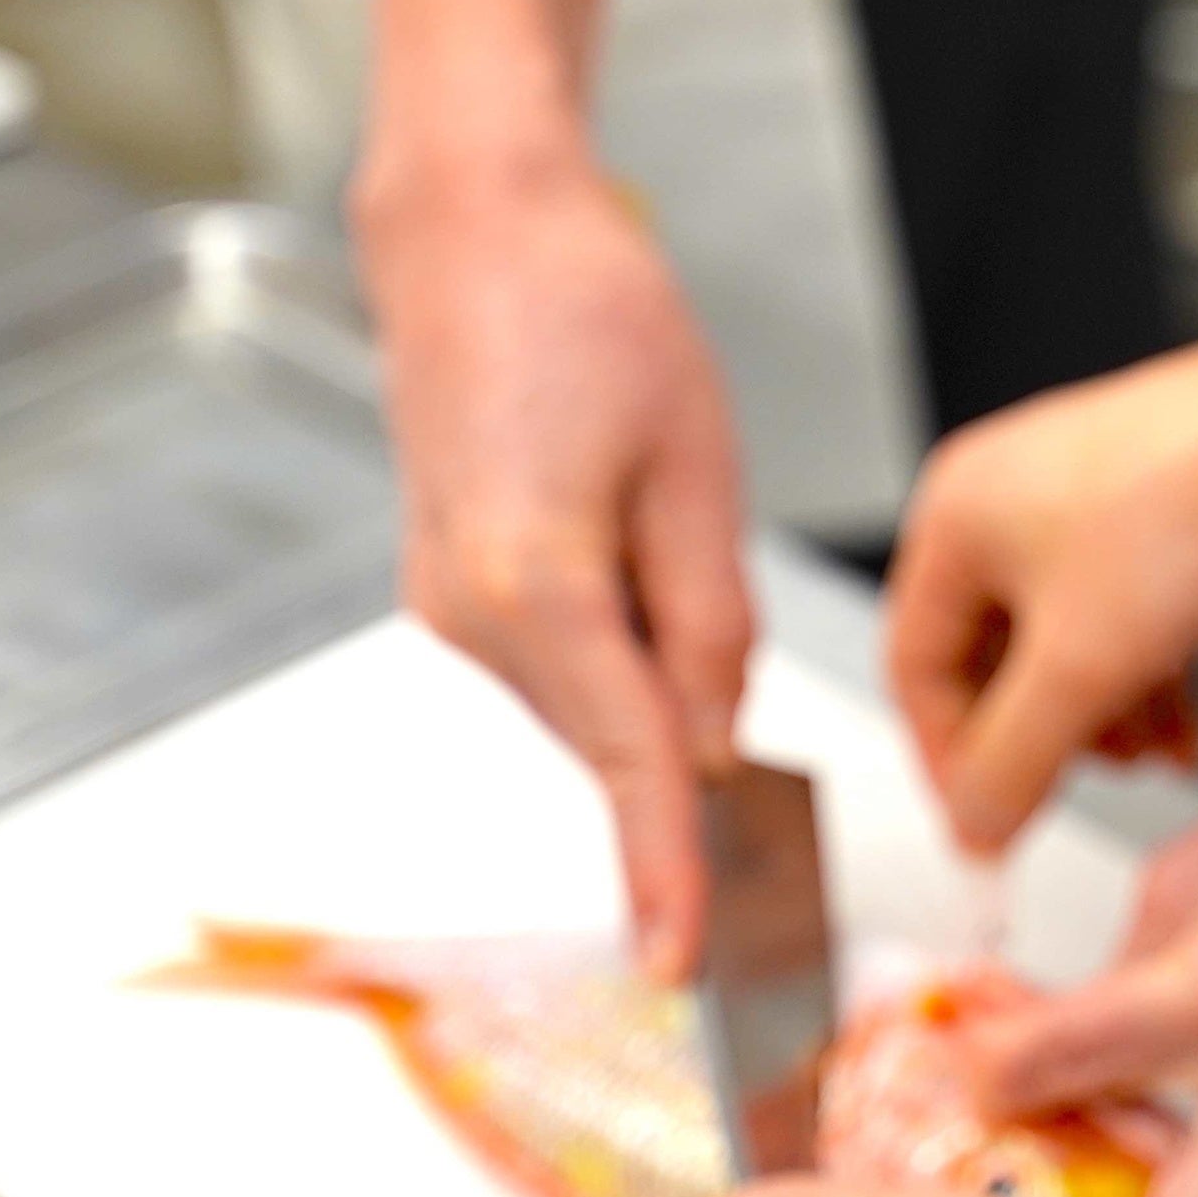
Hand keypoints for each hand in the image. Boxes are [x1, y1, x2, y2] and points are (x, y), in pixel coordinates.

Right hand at [356, 145, 752, 976]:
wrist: (473, 234)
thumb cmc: (592, 317)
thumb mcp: (696, 466)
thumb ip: (710, 620)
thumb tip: (719, 740)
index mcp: (537, 586)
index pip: (627, 763)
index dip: (666, 869)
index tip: (686, 961)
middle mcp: (469, 614)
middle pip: (610, 733)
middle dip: (686, 747)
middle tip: (752, 684)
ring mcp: (446, 605)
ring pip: (586, 698)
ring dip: (650, 675)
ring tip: (673, 533)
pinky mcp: (447, 587)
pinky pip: (556, 656)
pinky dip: (612, 645)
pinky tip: (635, 548)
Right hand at [883, 341, 1197, 853]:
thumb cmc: (1186, 503)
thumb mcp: (1078, 667)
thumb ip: (1011, 763)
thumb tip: (973, 831)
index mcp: (957, 516)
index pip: (917, 665)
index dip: (950, 757)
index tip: (989, 823)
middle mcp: (1010, 504)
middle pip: (994, 661)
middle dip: (1040, 737)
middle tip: (1072, 791)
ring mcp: (1086, 509)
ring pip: (1068, 649)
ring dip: (1103, 722)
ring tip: (1147, 763)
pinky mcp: (1153, 522)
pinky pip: (1125, 624)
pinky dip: (1149, 686)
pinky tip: (1187, 738)